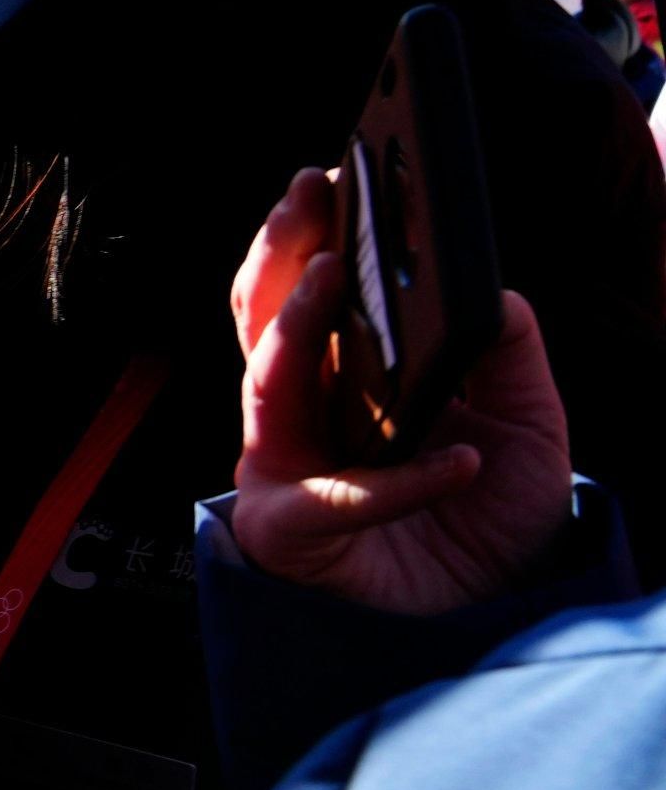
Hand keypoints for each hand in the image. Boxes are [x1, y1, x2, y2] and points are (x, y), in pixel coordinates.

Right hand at [230, 166, 571, 614]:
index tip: (333, 177)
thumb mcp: (527, 422)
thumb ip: (507, 353)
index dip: (311, 232)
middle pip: (262, 312)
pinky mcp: (290, 525)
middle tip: (311, 193)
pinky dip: (397, 481)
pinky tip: (459, 462)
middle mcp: (299, 409)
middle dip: (282, 248)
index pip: (307, 288)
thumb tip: (492, 288)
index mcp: (341, 374)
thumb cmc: (487, 518)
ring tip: (337, 276)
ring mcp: (283, 463)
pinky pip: (334, 495)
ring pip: (267, 380)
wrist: (485, 612)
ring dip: (298, 326)